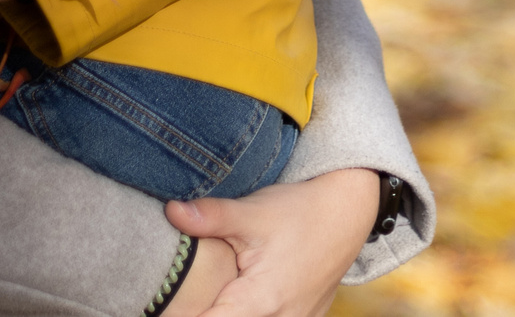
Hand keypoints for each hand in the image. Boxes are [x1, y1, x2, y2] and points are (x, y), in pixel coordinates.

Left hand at [165, 167, 378, 316]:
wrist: (348, 209)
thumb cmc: (299, 211)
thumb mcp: (252, 212)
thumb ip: (210, 217)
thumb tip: (170, 212)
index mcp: (261, 302)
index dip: (186, 316)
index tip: (165, 305)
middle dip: (207, 312)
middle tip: (186, 298)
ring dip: (231, 312)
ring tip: (213, 297)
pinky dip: (251, 313)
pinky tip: (238, 299)